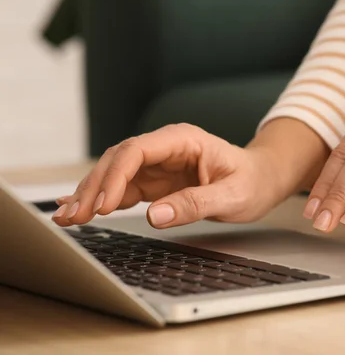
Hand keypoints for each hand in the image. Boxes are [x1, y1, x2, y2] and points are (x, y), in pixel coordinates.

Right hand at [52, 123, 284, 227]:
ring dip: (91, 194)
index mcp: (183, 140)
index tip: (102, 205)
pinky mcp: (156, 181)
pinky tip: (80, 210)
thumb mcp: (233, 196)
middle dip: (94, 187)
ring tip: (67, 218)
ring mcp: (159, 164)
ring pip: (114, 174)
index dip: (116, 176)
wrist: (263, 180)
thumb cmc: (253, 182)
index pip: (137, 150)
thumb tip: (154, 216)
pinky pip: (122, 188)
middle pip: (118, 160)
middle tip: (74, 217)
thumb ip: (195, 204)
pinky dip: (101, 199)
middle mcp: (166, 148)